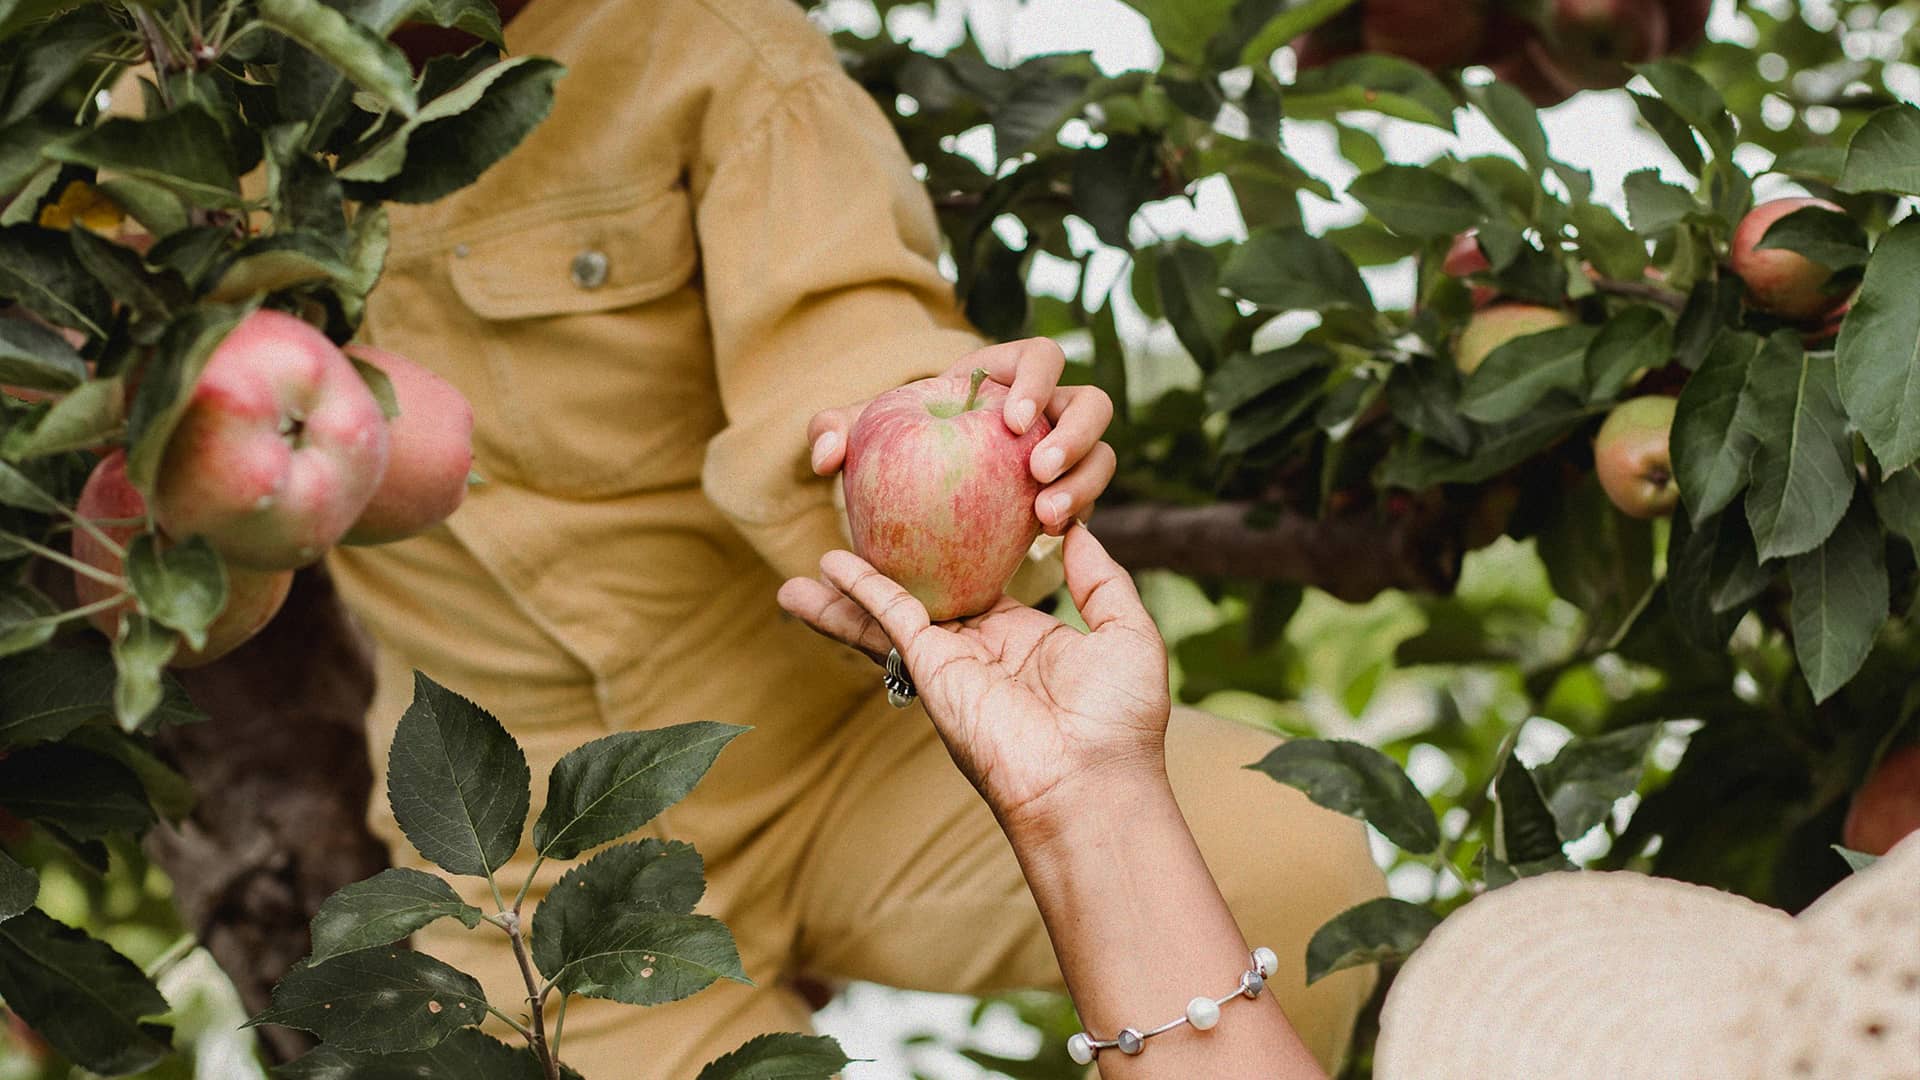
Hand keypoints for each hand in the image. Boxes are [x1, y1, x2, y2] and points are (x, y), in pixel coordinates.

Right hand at [777, 525, 1170, 828]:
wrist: (1091, 783)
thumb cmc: (1120, 722)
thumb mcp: (1127, 633)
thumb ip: (1101, 578)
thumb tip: (1078, 527)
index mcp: (1026, 639)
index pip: (979, 587)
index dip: (956, 557)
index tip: (934, 524)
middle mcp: (981, 650)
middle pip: (922, 600)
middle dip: (886, 578)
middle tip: (853, 546)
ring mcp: (952, 661)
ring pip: (890, 615)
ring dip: (848, 594)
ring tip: (807, 570)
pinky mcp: (934, 668)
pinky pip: (891, 619)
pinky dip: (860, 591)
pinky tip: (829, 567)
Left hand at [805, 338, 1115, 534]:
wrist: (914, 496)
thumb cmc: (890, 450)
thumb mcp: (860, 438)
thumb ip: (834, 432)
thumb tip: (825, 453)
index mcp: (1003, 376)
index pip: (1040, 358)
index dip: (1036, 382)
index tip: (1012, 421)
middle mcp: (1045, 411)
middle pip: (1091, 403)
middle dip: (1075, 433)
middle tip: (1037, 470)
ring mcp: (1062, 454)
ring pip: (1101, 454)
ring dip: (1084, 481)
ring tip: (1045, 517)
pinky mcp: (1065, 496)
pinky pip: (1088, 502)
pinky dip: (1075, 517)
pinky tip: (1045, 540)